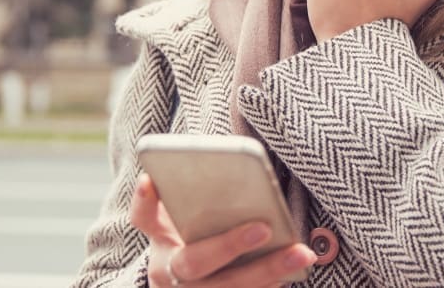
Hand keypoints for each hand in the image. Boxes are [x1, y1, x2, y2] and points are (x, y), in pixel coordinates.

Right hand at [130, 173, 315, 286]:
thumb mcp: (183, 218)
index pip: (143, 217)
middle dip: (228, 245)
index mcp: (158, 240)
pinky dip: (268, 286)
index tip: (150, 179)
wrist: (187, 284)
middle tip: (263, 228)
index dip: (145, 199)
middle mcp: (166, 273)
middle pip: (193, 261)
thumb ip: (189, 195)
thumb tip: (207, 167)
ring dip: (266, 270)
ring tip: (300, 252)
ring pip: (226, 287)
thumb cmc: (193, 237)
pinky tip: (293, 271)